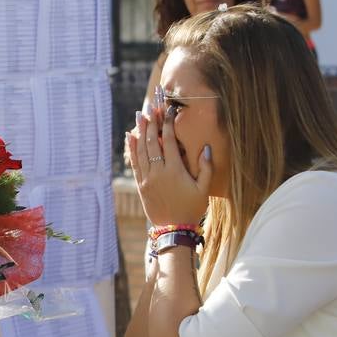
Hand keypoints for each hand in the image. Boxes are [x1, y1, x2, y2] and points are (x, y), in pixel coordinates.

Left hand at [125, 104, 211, 226]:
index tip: (168, 110)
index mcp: (175, 170)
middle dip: (151, 122)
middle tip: (150, 107)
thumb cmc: (191, 208)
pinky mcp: (140, 185)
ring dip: (140, 131)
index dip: (168, 123)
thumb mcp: (204, 189)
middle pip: (152, 141)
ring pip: (141, 150)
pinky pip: (134, 162)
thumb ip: (206, 167)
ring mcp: (147, 178)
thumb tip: (206, 147)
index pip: (170, 140)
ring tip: (139, 116)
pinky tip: (130, 137)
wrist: (173, 229)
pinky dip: (132, 148)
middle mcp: (158, 171)